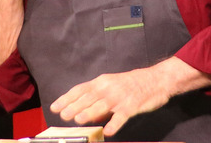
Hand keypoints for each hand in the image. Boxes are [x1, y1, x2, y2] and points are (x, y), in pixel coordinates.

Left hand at [50, 67, 171, 135]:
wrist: (155, 79)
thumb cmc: (130, 84)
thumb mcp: (110, 86)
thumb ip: (97, 99)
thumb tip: (84, 113)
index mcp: (100, 82)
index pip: (79, 90)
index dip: (66, 98)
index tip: (55, 106)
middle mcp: (108, 88)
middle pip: (88, 98)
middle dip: (74, 107)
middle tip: (63, 115)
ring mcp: (120, 97)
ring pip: (102, 105)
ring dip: (89, 113)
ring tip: (78, 121)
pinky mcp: (132, 105)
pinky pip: (121, 115)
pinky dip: (114, 123)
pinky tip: (108, 131)